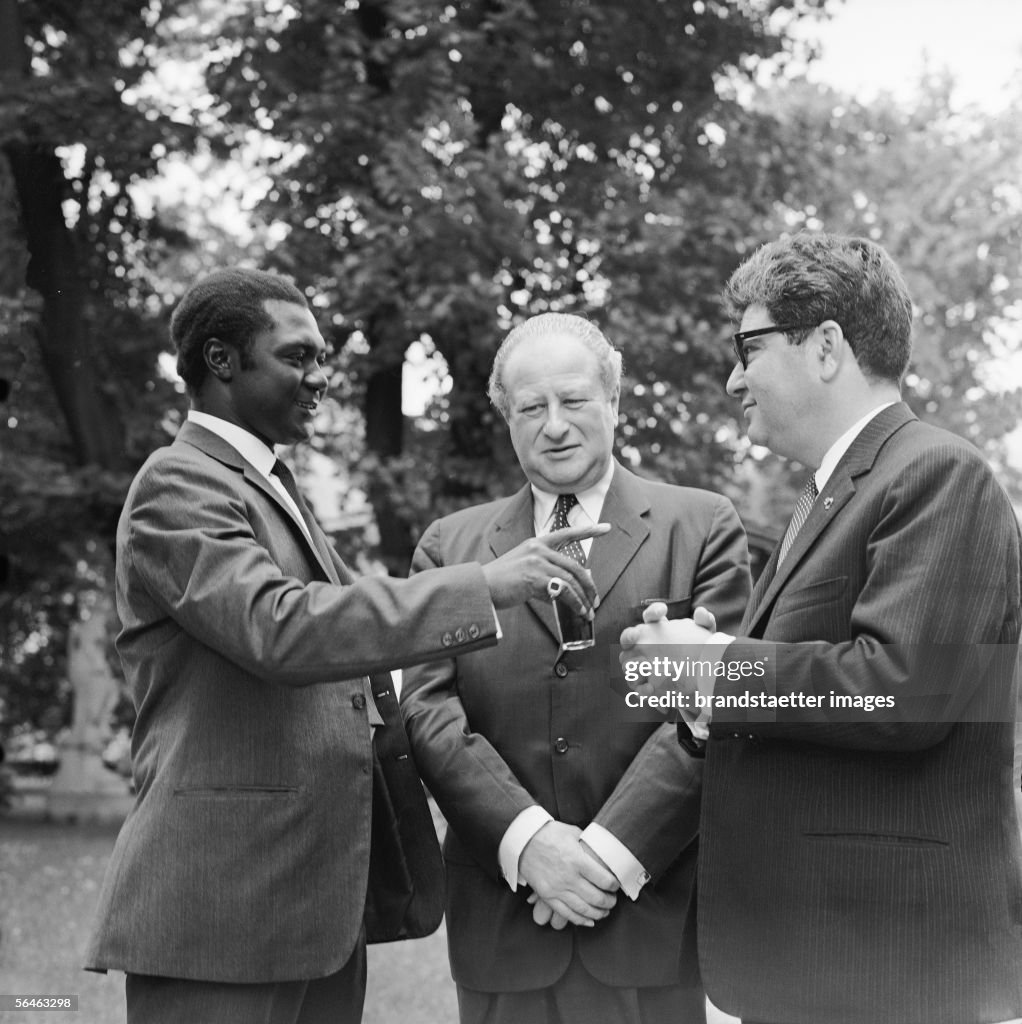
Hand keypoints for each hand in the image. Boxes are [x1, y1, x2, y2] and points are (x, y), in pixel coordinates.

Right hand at [482, 523, 610, 613]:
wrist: (480, 588)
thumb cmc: (501, 583)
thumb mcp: (525, 571)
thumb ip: (546, 575)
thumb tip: (568, 590)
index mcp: (536, 543)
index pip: (566, 533)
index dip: (588, 531)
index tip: (606, 528)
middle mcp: (538, 549)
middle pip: (574, 565)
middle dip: (589, 584)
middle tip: (595, 599)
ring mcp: (537, 562)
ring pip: (571, 580)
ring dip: (583, 598)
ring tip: (588, 611)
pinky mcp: (535, 578)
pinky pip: (563, 591)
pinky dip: (574, 603)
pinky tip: (579, 611)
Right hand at [518, 821, 618, 926]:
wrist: (523, 840)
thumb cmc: (548, 834)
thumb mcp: (572, 832)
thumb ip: (587, 844)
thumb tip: (602, 851)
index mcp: (577, 860)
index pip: (604, 880)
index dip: (614, 885)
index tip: (616, 885)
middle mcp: (568, 877)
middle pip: (596, 898)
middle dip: (609, 902)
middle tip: (613, 900)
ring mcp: (557, 889)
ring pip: (583, 909)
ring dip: (598, 913)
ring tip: (605, 911)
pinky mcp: (547, 896)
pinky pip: (566, 913)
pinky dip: (580, 920)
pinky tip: (590, 921)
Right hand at [619, 613, 714, 699]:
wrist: (701, 677)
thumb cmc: (699, 651)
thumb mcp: (706, 636)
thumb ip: (705, 622)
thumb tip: (700, 612)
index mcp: (658, 628)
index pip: (651, 615)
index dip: (654, 610)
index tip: (664, 610)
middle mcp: (644, 644)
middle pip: (627, 637)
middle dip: (629, 636)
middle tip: (636, 636)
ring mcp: (641, 665)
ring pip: (626, 662)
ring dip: (631, 664)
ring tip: (644, 666)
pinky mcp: (645, 684)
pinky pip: (636, 686)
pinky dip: (640, 689)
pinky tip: (650, 689)